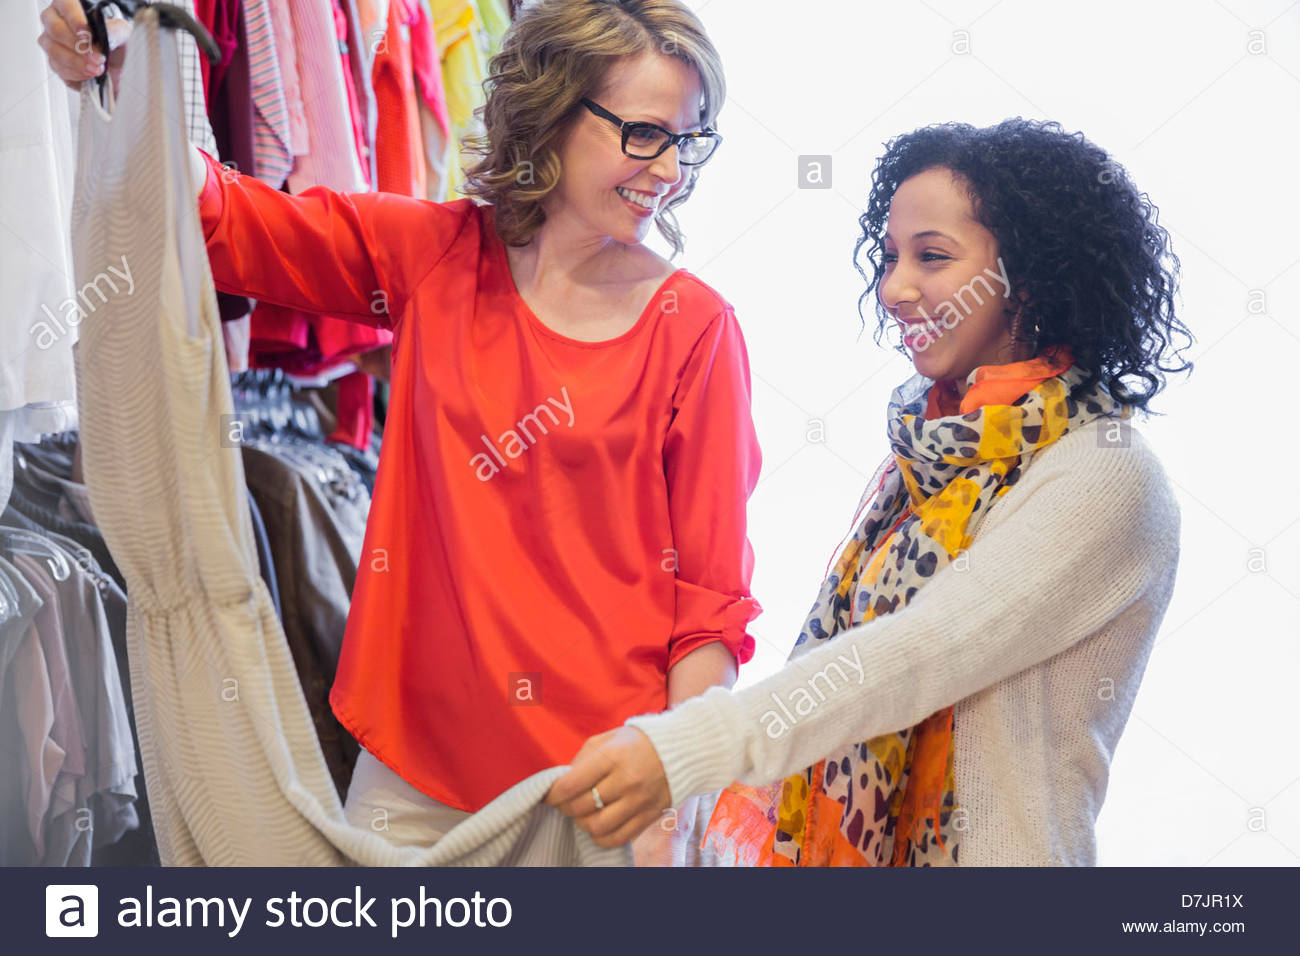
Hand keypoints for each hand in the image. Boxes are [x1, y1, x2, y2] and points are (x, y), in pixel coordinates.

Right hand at [38, 0, 131, 91]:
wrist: (113, 53)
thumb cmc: (111, 35)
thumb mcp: (120, 30)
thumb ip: (114, 31)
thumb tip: (106, 37)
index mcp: (66, 5)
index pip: (65, 7)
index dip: (75, 20)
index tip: (87, 35)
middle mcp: (52, 21)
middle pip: (56, 31)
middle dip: (79, 48)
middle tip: (97, 59)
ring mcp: (50, 42)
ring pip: (55, 52)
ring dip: (78, 64)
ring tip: (97, 70)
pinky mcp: (54, 62)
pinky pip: (59, 69)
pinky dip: (76, 75)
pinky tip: (89, 75)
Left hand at [544, 727, 671, 848]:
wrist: (679, 751)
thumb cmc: (635, 743)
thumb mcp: (606, 740)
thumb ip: (582, 760)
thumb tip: (562, 784)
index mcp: (613, 757)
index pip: (571, 785)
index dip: (553, 794)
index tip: (549, 795)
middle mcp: (626, 780)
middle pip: (581, 807)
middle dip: (566, 807)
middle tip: (565, 802)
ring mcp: (639, 801)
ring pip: (596, 827)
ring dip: (583, 823)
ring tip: (583, 813)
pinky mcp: (648, 816)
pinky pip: (617, 838)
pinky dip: (601, 837)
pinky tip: (599, 825)